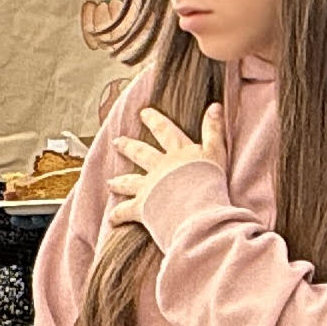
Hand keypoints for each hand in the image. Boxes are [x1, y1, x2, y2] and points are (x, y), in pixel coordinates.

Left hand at [102, 105, 221, 238]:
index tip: (144, 113)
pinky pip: (125, 211)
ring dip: (119, 182)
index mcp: (177, 153)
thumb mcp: (216, 152)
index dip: (155, 120)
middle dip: (128, 146)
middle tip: (117, 141)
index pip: (165, 132)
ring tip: (110, 183)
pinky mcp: (142, 207)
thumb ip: (214, 130)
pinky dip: (117, 215)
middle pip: (141, 154)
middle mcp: (160, 167)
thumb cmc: (209, 181)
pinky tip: (111, 219)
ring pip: (130, 182)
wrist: (197, 208)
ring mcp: (149, 187)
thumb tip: (215, 106)